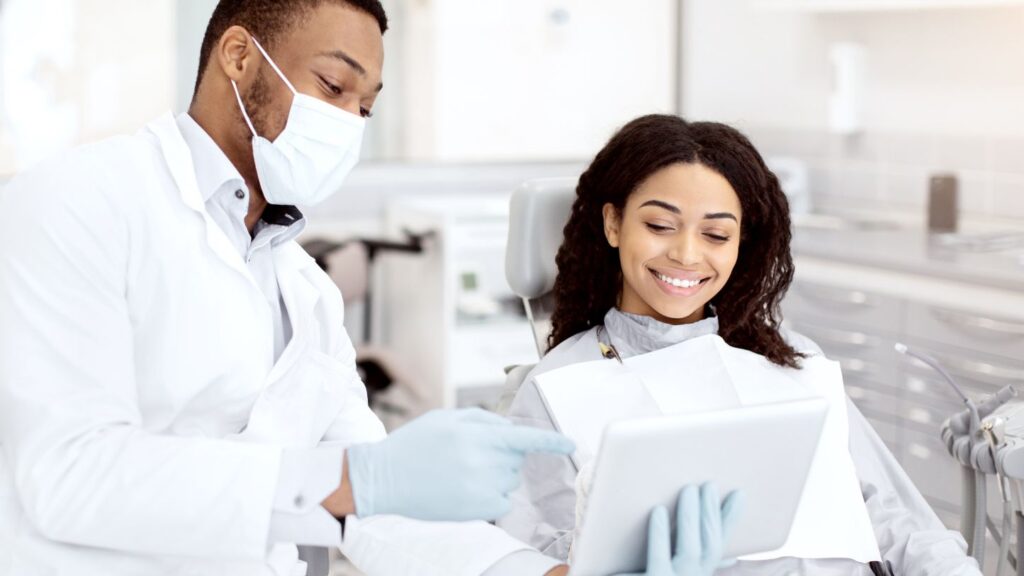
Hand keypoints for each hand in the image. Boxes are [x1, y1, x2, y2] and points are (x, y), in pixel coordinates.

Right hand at [345, 408, 574, 520]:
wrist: (384, 478)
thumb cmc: (415, 444)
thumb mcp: (447, 418)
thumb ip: (483, 420)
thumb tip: (511, 430)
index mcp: (477, 434)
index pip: (525, 438)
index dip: (551, 441)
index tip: (571, 444)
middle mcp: (483, 460)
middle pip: (516, 458)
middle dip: (501, 454)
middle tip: (467, 455)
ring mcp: (481, 487)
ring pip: (508, 480)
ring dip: (493, 475)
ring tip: (459, 473)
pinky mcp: (477, 509)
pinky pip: (501, 501)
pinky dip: (489, 497)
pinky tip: (462, 490)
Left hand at [617, 484, 742, 575]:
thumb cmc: (651, 572)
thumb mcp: (669, 565)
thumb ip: (684, 553)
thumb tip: (715, 543)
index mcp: (697, 574)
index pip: (719, 546)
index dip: (730, 521)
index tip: (739, 493)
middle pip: (710, 547)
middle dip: (712, 515)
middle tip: (709, 484)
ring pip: (691, 552)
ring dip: (692, 518)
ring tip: (689, 489)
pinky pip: (659, 559)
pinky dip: (660, 534)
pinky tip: (658, 510)